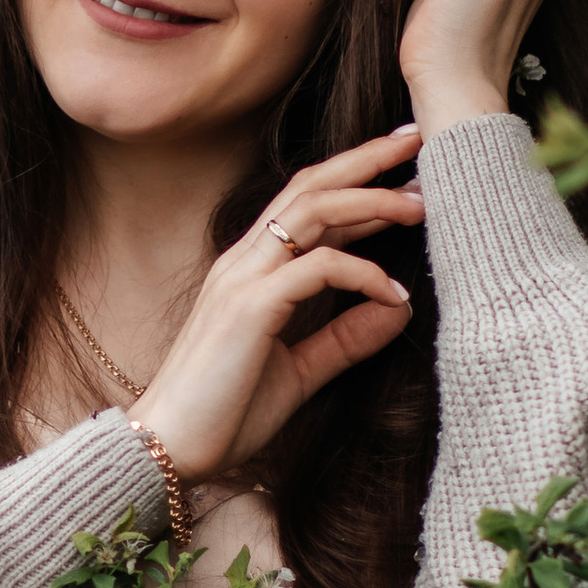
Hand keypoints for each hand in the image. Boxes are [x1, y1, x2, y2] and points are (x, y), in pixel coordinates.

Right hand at [128, 128, 424, 483]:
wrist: (168, 448)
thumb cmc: (223, 413)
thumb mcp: (298, 372)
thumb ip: (344, 339)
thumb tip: (399, 308)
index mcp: (251, 270)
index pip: (306, 203)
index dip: (355, 180)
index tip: (403, 169)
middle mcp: (244, 262)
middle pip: (310, 186)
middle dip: (365, 160)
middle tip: (416, 139)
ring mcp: (243, 280)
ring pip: (312, 211)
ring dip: (370, 200)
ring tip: (419, 205)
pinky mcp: (250, 308)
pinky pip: (317, 268)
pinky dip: (362, 273)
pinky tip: (393, 294)